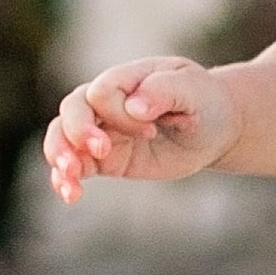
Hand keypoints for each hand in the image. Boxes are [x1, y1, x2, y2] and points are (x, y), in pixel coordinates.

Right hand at [42, 57, 238, 202]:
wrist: (215, 128)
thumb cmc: (203, 101)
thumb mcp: (192, 89)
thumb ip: (164, 91)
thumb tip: (135, 107)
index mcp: (124, 79)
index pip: (101, 93)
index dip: (119, 113)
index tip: (152, 130)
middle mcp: (106, 103)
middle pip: (71, 110)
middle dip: (78, 131)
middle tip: (102, 150)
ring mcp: (102, 130)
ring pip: (62, 137)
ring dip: (61, 155)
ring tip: (71, 176)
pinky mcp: (105, 158)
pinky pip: (75, 167)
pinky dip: (65, 180)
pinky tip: (69, 194)